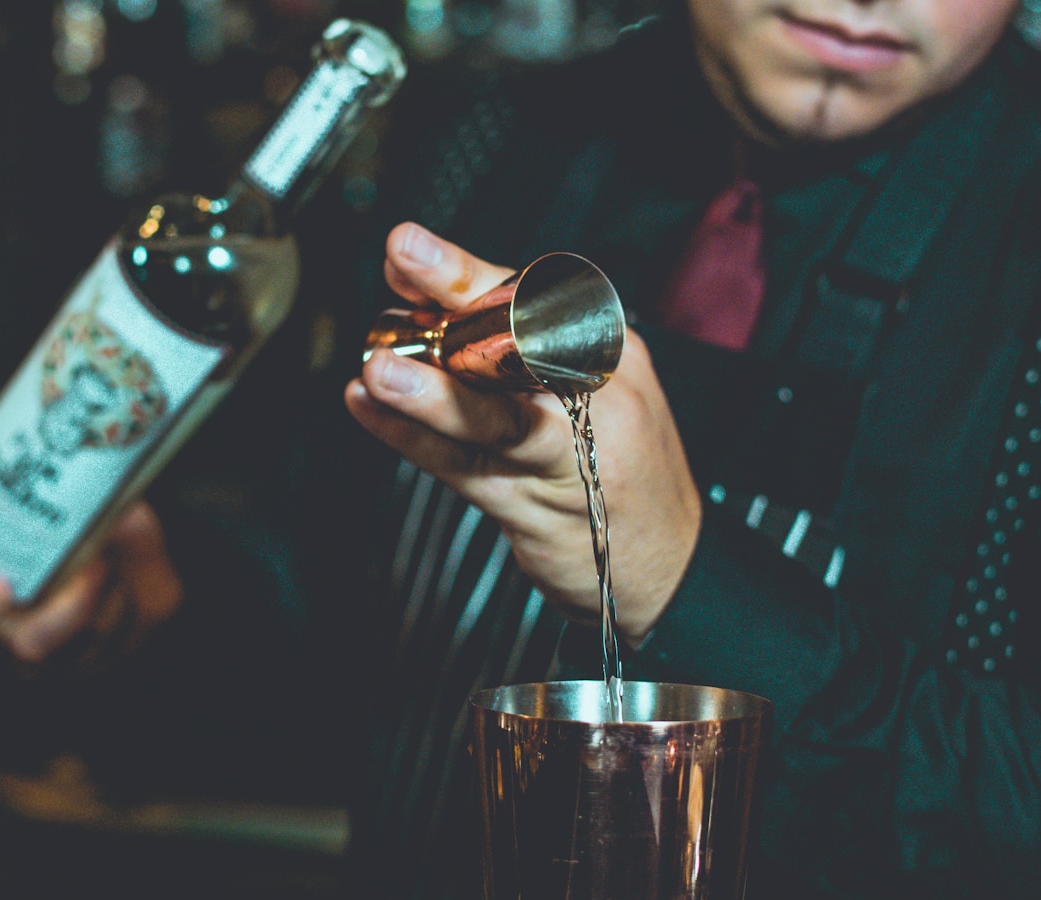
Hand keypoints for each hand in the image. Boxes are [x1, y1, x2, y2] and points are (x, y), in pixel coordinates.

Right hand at [0, 402, 182, 663]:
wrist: (138, 572)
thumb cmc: (66, 528)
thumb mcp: (41, 483)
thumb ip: (4, 454)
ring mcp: (23, 652)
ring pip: (27, 651)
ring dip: (67, 609)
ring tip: (98, 567)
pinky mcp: (79, 664)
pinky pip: (91, 649)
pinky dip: (116, 609)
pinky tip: (130, 579)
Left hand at [344, 222, 701, 640]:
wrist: (670, 565)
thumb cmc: (615, 466)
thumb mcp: (588, 390)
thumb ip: (514, 350)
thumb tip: (419, 303)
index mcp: (606, 351)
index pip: (533, 296)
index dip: (465, 270)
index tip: (409, 247)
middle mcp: (593, 394)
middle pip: (519, 339)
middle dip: (455, 294)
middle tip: (402, 256)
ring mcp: (566, 455)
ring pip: (493, 416)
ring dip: (429, 391)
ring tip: (378, 368)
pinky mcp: (534, 508)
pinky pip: (465, 468)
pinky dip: (412, 439)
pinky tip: (369, 411)